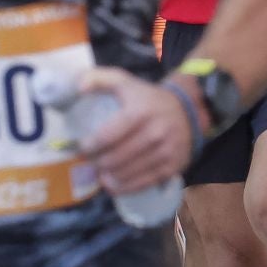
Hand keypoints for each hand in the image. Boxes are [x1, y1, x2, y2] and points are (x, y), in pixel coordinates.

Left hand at [72, 67, 197, 194]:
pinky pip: (144, 183)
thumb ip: (99, 79)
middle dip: (97, 163)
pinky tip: (114, 185)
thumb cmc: (149, 98)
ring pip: (127, 173)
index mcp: (141, 112)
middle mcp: (156, 132)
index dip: (89, 147)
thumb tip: (78, 88)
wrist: (188, 108)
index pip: (106, 137)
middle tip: (91, 163)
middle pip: (114, 158)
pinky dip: (125, 187)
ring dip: (109, 177)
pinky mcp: (173, 165)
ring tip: (101, 174)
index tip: (83, 148)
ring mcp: (166, 151)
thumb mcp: (126, 82)